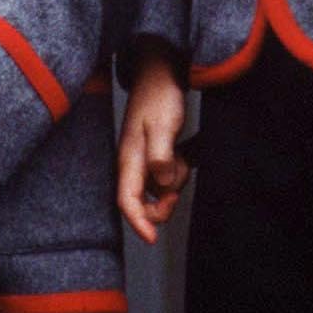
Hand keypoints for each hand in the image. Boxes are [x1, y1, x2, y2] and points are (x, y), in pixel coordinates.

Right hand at [117, 48, 190, 244]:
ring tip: (183, 155)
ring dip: (174, 181)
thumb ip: (161, 156)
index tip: (152, 239)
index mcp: (128, 159)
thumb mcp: (163, 125)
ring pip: (159, 189)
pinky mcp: (155, 154)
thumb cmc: (159, 96)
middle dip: (162, 202)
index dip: (138, 223)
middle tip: (179, 189)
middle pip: (143, 202)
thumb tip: (162, 184)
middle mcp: (133, 163)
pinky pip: (167, 175)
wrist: (161, 73)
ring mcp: (144, 159)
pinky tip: (185, 152)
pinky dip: (178, 169)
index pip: (127, 201)